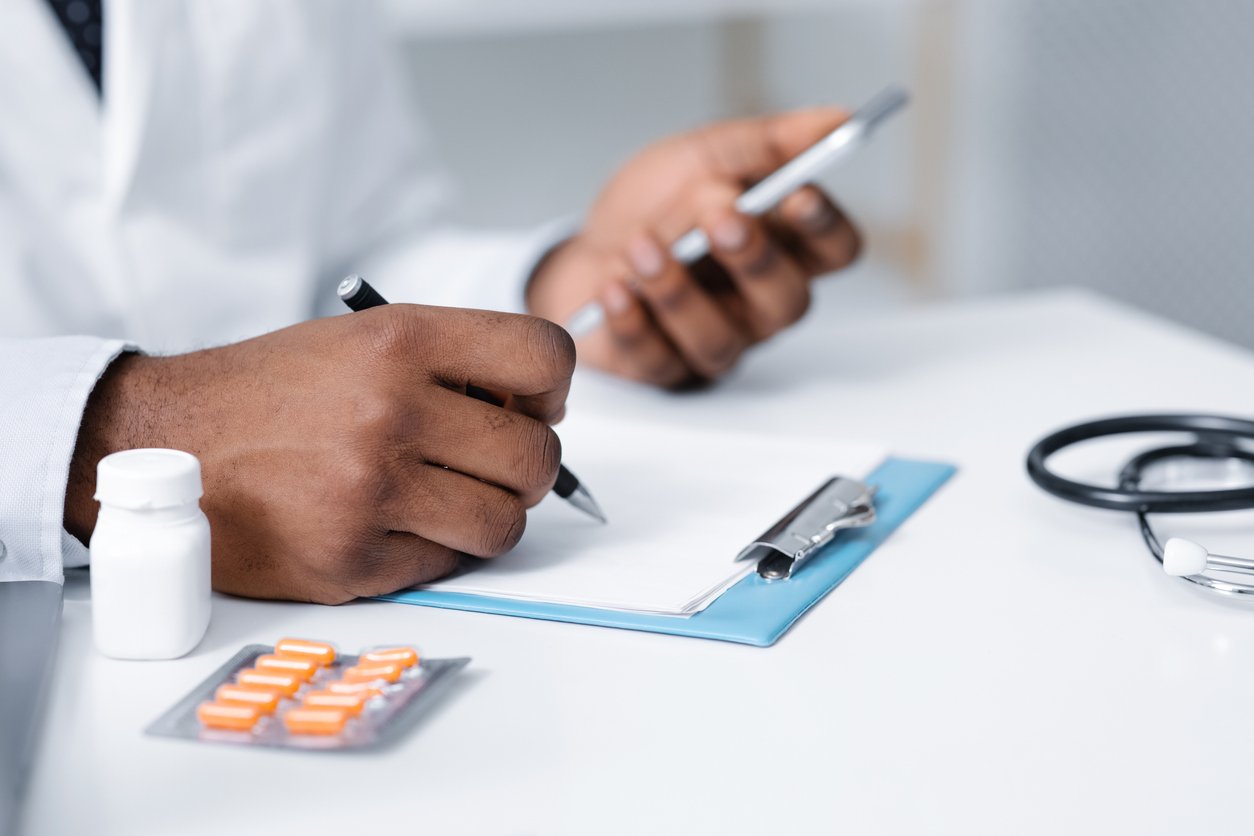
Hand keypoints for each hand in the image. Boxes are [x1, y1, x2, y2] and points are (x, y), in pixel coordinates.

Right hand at [63, 306, 575, 603]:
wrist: (160, 442)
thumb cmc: (268, 391)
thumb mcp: (358, 340)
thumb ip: (449, 365)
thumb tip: (534, 413)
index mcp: (400, 340)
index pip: (544, 356)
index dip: (553, 389)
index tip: (531, 406)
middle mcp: (392, 411)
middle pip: (535, 455)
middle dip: (528, 466)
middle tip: (493, 465)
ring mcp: (371, 490)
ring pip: (504, 524)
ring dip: (491, 516)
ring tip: (451, 500)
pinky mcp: (351, 558)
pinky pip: (446, 564)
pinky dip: (436, 551)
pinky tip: (397, 525)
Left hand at [526, 108, 861, 386]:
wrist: (589, 246)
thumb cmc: (659, 206)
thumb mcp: (707, 155)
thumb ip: (768, 143)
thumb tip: (837, 120)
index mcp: (785, 247)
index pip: (835, 249)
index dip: (824, 227)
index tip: (798, 195)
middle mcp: (759, 303)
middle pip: (787, 302)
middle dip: (755, 260)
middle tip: (722, 220)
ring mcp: (714, 340)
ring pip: (719, 341)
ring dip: (679, 293)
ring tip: (642, 248)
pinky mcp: (661, 367)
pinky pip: (657, 360)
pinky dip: (632, 323)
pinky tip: (613, 290)